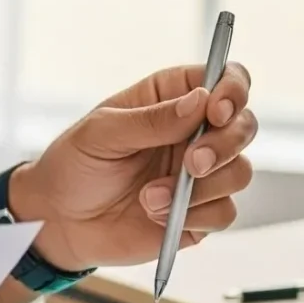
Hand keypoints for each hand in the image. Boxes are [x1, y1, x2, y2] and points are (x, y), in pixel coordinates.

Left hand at [9, 61, 256, 270]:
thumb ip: (151, 119)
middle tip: (191, 163)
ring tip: (151, 197)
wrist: (59, 222)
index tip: (217, 110)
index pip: (226, 80)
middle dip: (225, 145)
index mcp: (172, 98)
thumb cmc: (74, 166)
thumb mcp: (101, 133)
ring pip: (240, 172)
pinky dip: (196, 216)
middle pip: (244, 126)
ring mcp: (201, 174)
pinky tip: (157, 215)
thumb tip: (200, 101)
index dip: (234, 89)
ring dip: (202, 187)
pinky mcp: (200, 212)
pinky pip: (224, 212)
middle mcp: (194, 133)